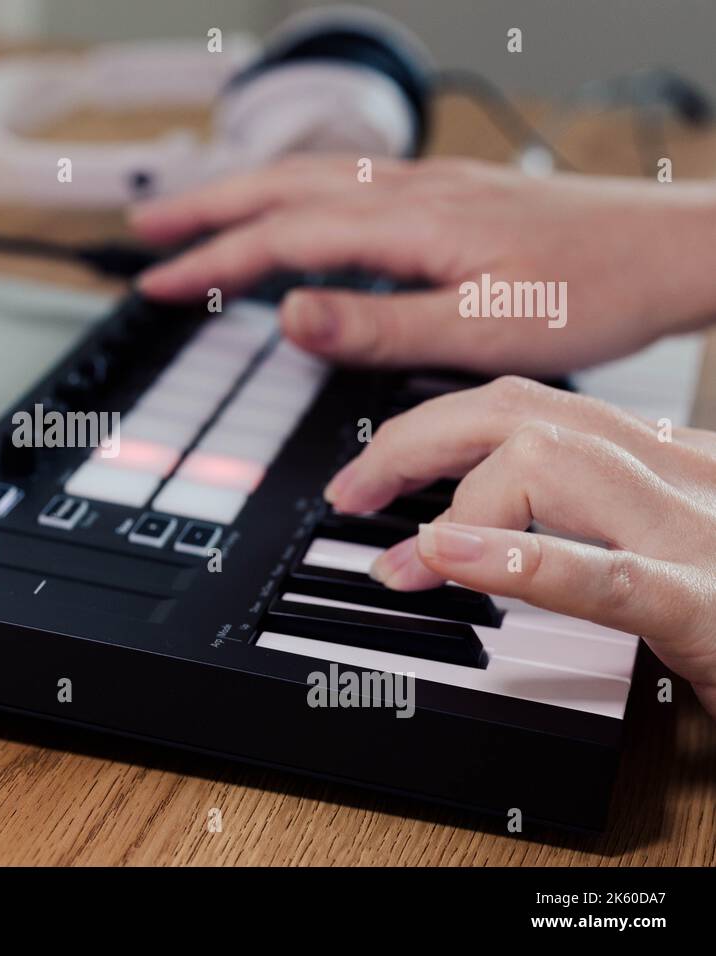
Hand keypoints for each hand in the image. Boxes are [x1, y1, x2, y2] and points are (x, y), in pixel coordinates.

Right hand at [131, 156, 715, 375]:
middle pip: (282, 188)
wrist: (677, 248)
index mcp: (408, 224)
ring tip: (200, 213)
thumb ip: (377, 324)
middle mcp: (412, 193)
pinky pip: (351, 185)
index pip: (281, 235)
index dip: (211, 258)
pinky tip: (301, 213)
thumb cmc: (598, 290)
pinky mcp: (454, 196)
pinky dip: (300, 196)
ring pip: (314, 179)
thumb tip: (287, 316)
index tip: (157, 281)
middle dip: (206, 208)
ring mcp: (433, 188)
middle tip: (147, 229)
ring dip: (247, 195)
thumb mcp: (481, 328)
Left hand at [324, 375, 715, 715]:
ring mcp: (700, 538)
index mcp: (668, 461)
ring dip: (455, 500)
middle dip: (419, 439)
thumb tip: (469, 530)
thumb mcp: (670, 541)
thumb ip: (587, 523)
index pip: (537, 405)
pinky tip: (450, 558)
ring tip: (396, 552)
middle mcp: (681, 478)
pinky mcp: (711, 608)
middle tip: (352, 493)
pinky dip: (523, 562)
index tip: (379, 472)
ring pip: (557, 463)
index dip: (442, 425)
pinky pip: (612, 574)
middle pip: (524, 410)